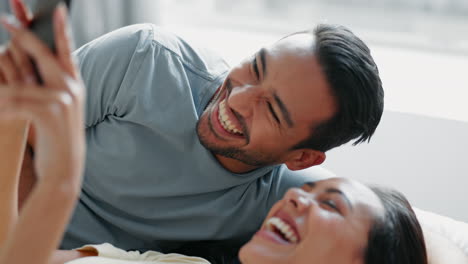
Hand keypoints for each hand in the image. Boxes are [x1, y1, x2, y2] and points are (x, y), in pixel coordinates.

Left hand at [0, 4, 84, 182]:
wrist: (65, 167)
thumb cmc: (57, 137)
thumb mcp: (60, 108)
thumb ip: (51, 86)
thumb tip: (31, 65)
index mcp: (74, 85)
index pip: (68, 51)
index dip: (62, 29)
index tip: (57, 9)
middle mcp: (72, 88)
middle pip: (43, 54)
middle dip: (23, 36)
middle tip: (5, 21)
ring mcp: (63, 98)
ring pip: (21, 80)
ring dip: (2, 90)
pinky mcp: (49, 111)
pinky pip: (15, 100)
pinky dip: (3, 107)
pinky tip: (1, 115)